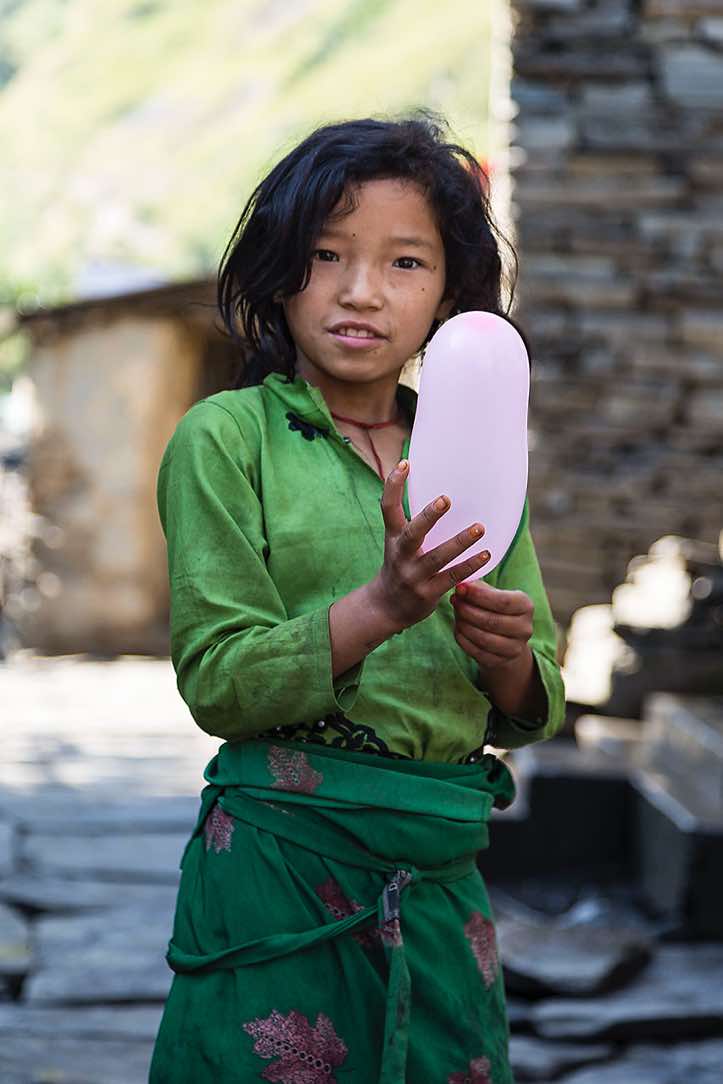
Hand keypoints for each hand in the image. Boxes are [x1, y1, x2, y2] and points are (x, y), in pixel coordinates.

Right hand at [368, 459, 490, 631]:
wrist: (386, 606)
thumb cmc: (400, 565)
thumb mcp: (397, 541)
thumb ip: (413, 520)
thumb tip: (439, 491)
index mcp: (392, 537)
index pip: (387, 507)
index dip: (393, 485)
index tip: (406, 463)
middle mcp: (400, 555)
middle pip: (412, 533)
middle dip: (428, 516)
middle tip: (446, 499)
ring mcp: (412, 576)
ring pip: (437, 557)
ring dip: (459, 542)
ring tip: (479, 527)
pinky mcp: (427, 593)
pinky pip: (450, 578)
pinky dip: (468, 566)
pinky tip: (485, 554)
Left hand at [451, 580, 533, 673]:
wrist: (505, 638)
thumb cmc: (495, 609)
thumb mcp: (491, 594)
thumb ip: (477, 588)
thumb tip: (461, 587)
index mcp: (526, 606)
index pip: (503, 601)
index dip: (479, 595)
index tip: (460, 588)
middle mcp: (525, 628)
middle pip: (492, 621)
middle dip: (468, 610)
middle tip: (455, 601)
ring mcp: (515, 648)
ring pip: (484, 639)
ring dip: (464, 625)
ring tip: (456, 614)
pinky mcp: (501, 662)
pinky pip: (477, 652)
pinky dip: (464, 640)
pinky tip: (458, 629)